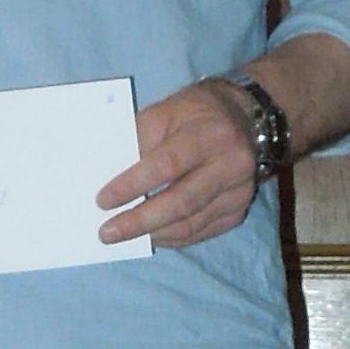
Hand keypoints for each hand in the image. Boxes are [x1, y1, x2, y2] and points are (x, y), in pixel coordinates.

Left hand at [98, 79, 262, 250]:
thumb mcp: (164, 112)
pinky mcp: (238, 210)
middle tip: (108, 233)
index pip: (168, 164)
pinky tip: (151, 235)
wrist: (246, 120)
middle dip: (140, 221)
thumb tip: (109, 178)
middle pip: (182, 202)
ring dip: (153, 233)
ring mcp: (239, 192)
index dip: (133, 184)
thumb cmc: (196, 114)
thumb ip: (138, 141)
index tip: (103, 201)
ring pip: (191, 223)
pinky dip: (171, 237)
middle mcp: (232, 165)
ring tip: (123, 236)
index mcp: (211, 134)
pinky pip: (200, 232)